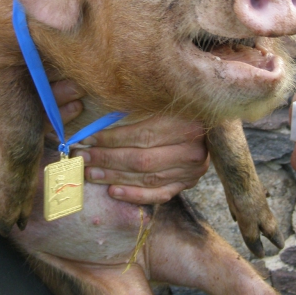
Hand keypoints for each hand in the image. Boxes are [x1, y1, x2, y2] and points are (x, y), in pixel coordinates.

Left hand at [71, 115, 208, 203]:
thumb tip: (102, 113)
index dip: (111, 139)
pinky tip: (113, 192)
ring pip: (147, 178)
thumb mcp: (166, 100)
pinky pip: (159, 194)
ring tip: (90, 174)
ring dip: (114, 177)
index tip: (87, 138)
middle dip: (107, 159)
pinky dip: (134, 195)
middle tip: (82, 158)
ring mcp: (191, 171)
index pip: (142, 135)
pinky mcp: (188, 183)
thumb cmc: (182, 106)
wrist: (212, 125)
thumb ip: (141, 106)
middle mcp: (192, 150)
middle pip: (141, 159)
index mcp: (187, 124)